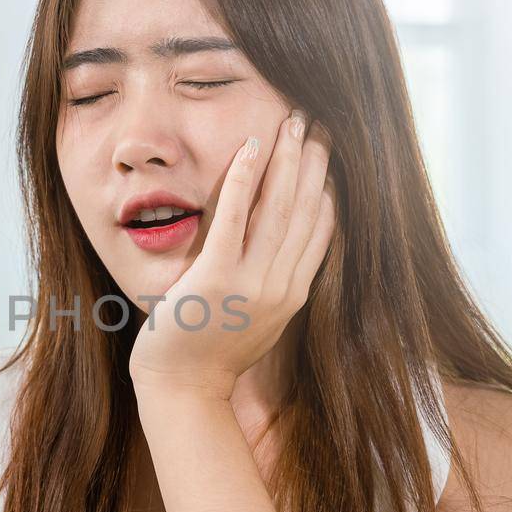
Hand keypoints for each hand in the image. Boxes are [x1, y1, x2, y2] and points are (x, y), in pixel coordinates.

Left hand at [127, 107, 335, 399]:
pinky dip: (245, 179)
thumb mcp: (256, 319)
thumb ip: (272, 284)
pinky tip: (251, 147)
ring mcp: (251, 285)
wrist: (182, 390)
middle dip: (313, 162)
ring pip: (279, 209)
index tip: (328, 153)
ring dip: (287, 160)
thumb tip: (281, 252)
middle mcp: (281, 288)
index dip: (327, 187)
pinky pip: (235, 219)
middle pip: (306, 211)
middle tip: (318, 122)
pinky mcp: (216, 280)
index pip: (322, 230)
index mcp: (293, 295)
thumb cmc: (209, 354)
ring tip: (293, 122)